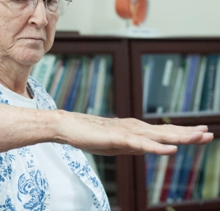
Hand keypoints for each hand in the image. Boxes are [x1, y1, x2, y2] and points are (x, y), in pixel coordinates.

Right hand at [56, 111, 212, 155]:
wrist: (69, 126)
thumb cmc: (90, 135)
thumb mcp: (117, 144)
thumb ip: (134, 145)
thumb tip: (147, 148)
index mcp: (136, 129)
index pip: (164, 131)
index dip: (184, 132)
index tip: (203, 131)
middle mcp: (136, 128)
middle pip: (167, 132)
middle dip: (189, 133)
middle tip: (210, 134)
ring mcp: (128, 132)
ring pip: (159, 136)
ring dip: (180, 137)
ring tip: (199, 138)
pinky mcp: (119, 138)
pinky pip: (142, 144)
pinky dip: (157, 147)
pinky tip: (170, 149)